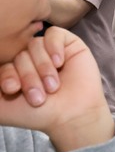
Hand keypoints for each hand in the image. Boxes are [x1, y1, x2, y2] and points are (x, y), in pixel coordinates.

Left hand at [0, 27, 113, 151]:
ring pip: (35, 44)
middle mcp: (31, 59)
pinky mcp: (68, 44)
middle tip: (38, 97)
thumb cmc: (37, 114)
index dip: (7, 74)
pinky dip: (54, 48)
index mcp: (14, 70)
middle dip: (28, 76)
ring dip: (43, 68)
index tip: (13, 90)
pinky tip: (59, 63)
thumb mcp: (1, 107)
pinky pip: (54, 34)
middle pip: (20, 54)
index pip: (4, 61)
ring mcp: (49, 50)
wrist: (70, 117)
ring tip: (53, 87)